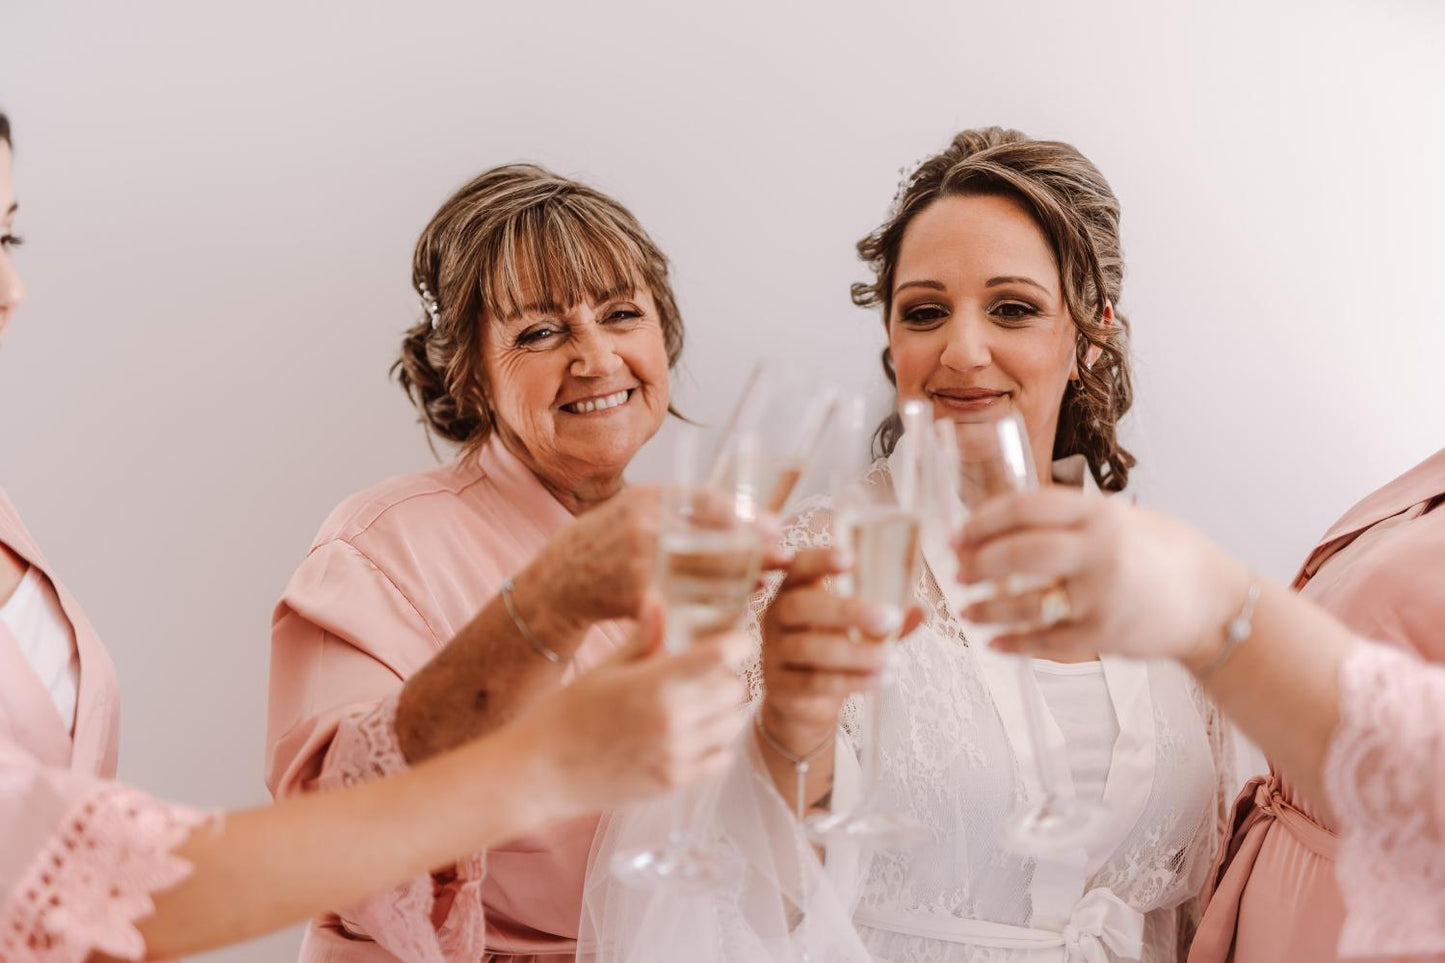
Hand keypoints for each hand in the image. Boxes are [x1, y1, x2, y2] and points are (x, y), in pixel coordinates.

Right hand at [513, 595, 750, 817]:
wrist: (542, 772)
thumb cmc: (568, 713)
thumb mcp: (605, 669)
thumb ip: (643, 637)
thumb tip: (658, 598)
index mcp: (655, 683)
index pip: (721, 655)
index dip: (737, 642)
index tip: (736, 639)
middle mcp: (673, 719)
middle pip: (734, 689)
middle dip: (725, 676)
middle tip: (705, 674)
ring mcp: (677, 754)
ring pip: (732, 723)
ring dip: (722, 710)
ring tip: (697, 704)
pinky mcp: (675, 782)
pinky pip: (721, 758)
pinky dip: (716, 745)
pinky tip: (693, 735)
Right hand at [530, 486, 787, 628]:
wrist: (559, 580)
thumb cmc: (610, 541)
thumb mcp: (640, 509)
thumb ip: (686, 509)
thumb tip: (752, 518)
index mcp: (648, 498)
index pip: (709, 502)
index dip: (746, 518)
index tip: (775, 529)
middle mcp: (646, 526)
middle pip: (715, 540)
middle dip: (755, 552)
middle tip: (784, 560)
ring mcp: (641, 563)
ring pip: (707, 575)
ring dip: (741, 580)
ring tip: (765, 582)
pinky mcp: (638, 598)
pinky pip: (688, 604)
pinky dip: (714, 607)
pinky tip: (734, 609)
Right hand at [758, 547, 920, 754]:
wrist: (803, 702)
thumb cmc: (831, 652)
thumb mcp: (856, 630)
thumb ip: (883, 619)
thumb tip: (920, 611)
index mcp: (793, 590)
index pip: (799, 567)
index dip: (820, 561)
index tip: (849, 558)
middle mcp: (776, 616)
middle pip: (800, 606)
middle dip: (846, 610)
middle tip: (889, 617)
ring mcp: (773, 652)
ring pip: (809, 648)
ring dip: (856, 653)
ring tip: (892, 658)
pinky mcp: (778, 686)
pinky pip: (814, 682)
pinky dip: (852, 680)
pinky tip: (881, 678)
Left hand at [956, 488, 1249, 669]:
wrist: (1216, 604)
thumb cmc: (1165, 555)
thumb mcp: (1122, 519)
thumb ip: (1071, 520)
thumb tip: (1006, 521)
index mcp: (1100, 515)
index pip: (1025, 507)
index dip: (983, 520)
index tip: (960, 533)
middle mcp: (1099, 552)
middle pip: (1019, 553)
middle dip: (979, 563)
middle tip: (958, 570)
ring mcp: (1102, 597)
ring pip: (1026, 604)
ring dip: (988, 609)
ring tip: (966, 609)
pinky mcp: (1105, 636)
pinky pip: (1047, 641)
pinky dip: (1016, 643)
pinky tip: (995, 641)